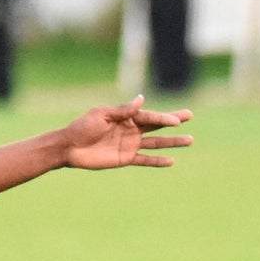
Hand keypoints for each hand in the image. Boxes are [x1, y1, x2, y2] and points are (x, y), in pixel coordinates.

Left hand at [61, 95, 192, 169]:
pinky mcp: (125, 158)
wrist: (69, 148)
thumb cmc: (82, 128)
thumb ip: (123, 111)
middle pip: (157, 125)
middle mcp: (131, 129)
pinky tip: (171, 161)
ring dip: (172, 142)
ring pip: (156, 143)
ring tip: (190, 140)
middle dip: (173, 121)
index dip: (164, 118)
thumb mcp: (102, 115)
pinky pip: (145, 160)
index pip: (149, 116)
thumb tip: (142, 99)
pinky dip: (158, 161)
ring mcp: (130, 144)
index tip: (178, 120)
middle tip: (190, 116)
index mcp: (126, 117)